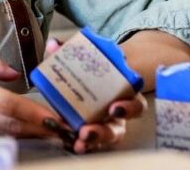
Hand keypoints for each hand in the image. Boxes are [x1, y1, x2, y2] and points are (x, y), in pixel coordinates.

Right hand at [0, 47, 61, 137]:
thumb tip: (12, 73)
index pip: (6, 103)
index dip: (31, 111)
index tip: (52, 116)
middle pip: (9, 123)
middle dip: (38, 128)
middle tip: (62, 128)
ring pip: (4, 132)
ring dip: (30, 132)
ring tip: (52, 130)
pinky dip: (16, 133)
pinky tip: (30, 131)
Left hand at [43, 38, 147, 154]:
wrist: (87, 80)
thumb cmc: (93, 70)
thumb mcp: (86, 58)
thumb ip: (70, 50)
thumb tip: (54, 45)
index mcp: (123, 95)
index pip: (136, 104)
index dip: (129, 108)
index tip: (115, 108)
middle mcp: (117, 115)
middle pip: (118, 128)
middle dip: (104, 132)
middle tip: (88, 132)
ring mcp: (105, 126)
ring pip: (104, 140)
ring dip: (92, 142)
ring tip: (78, 143)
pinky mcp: (91, 133)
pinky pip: (90, 144)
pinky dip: (82, 144)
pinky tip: (72, 144)